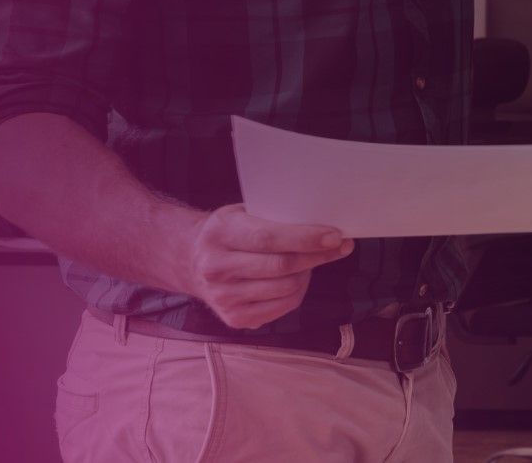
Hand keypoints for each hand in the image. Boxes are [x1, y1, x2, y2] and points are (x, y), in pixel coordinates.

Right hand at [179, 204, 352, 329]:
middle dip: (317, 256)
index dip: (305, 238)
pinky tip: (298, 278)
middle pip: (281, 266)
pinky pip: (283, 306)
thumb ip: (274, 217)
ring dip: (308, 273)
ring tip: (312, 259)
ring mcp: (224, 297)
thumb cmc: (229, 232)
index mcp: (220, 235)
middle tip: (340, 246)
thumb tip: (322, 224)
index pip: (268, 238)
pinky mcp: (235, 318)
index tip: (335, 235)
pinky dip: (298, 291)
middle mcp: (217, 268)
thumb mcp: (242, 213)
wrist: (191, 261)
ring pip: (286, 288)